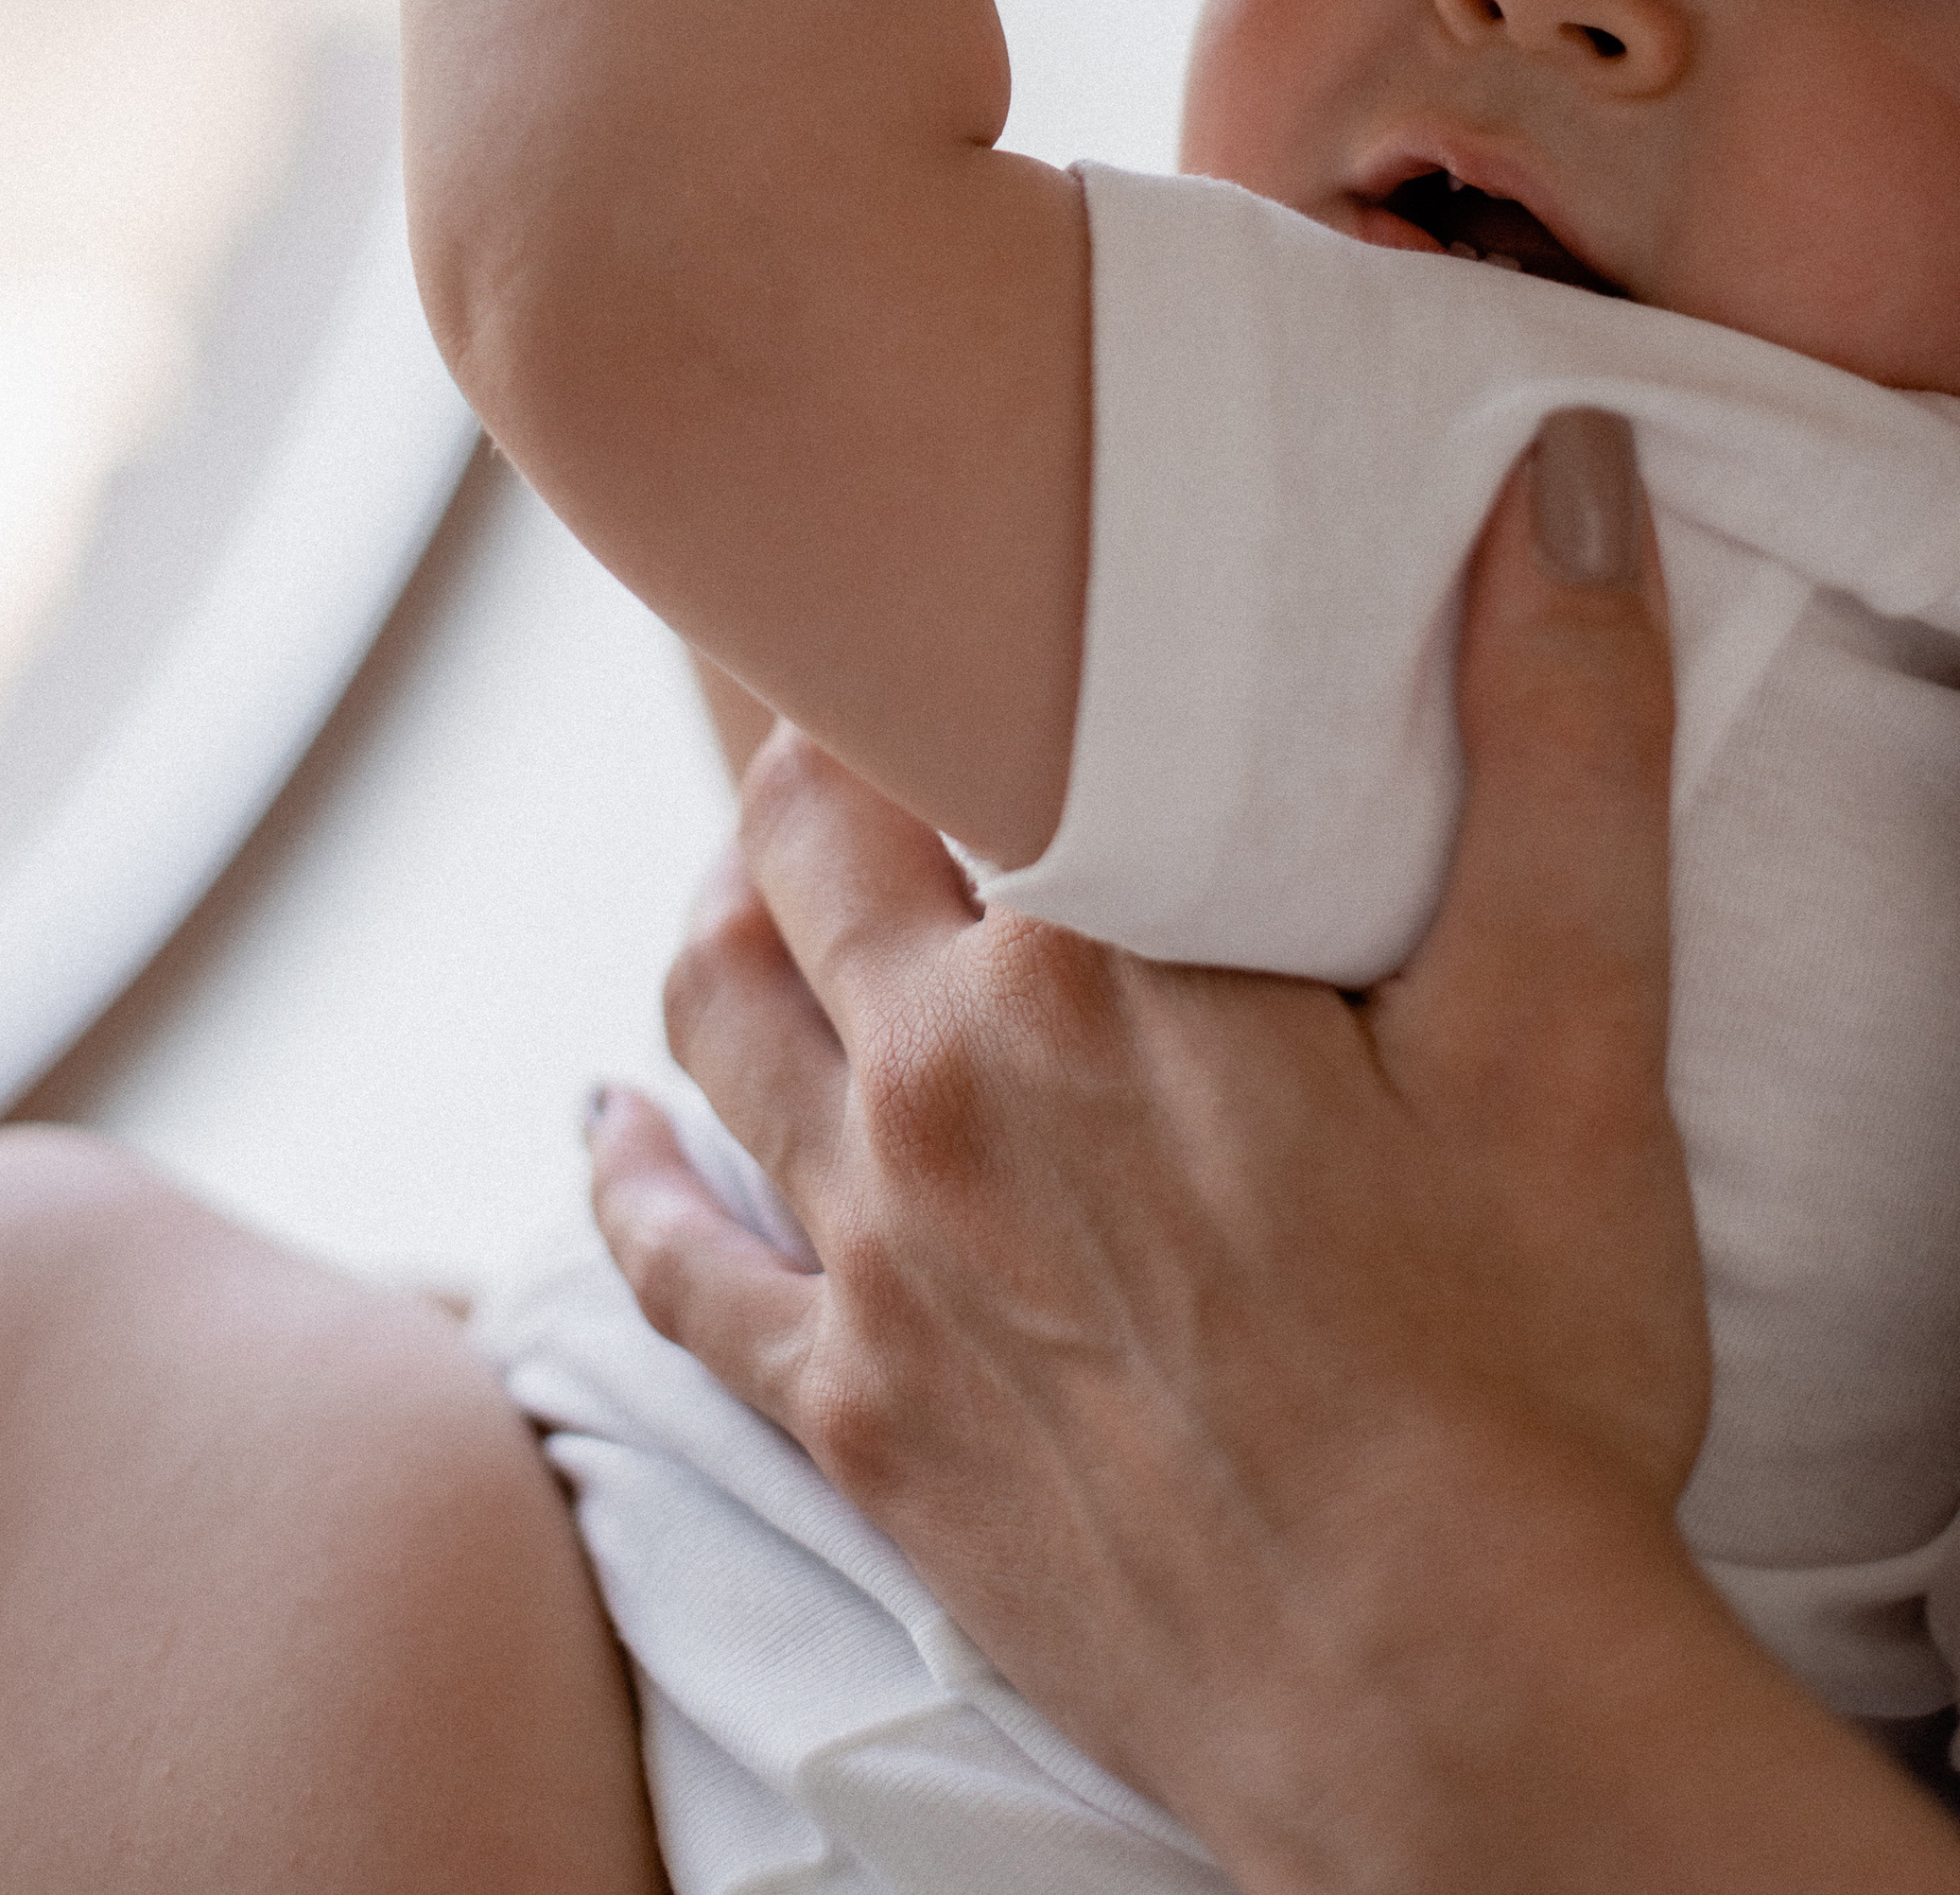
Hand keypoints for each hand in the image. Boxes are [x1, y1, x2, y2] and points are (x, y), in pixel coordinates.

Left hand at [591, 416, 1959, 1890]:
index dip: (927, 635)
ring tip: (752, 865)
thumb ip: (1561, 736)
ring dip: (717, 916)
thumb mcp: (1577, 1030)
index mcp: (1087, 962)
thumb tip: (1549, 472)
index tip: (937, 578)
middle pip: (798, 846)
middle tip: (868, 708)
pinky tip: (602, 1130)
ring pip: (713, 1009)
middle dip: (821, 759)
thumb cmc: (1519, 1371)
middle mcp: (934, 1085)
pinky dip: (622, 1183)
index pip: (937, 721)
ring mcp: (874, 1257)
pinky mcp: (853, 1419)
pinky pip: (673, 1273)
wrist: (1446, 1707)